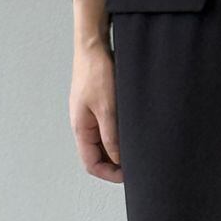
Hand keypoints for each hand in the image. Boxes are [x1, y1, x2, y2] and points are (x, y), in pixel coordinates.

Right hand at [68, 0, 121, 183]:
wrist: (93, 44)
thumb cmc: (97, 73)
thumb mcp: (108, 108)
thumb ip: (112, 137)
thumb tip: (119, 161)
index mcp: (81, 128)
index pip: (91, 164)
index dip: (110, 174)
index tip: (130, 175)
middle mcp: (83, 125)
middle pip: (97, 155)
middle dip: (116, 164)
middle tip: (138, 165)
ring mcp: (90, 115)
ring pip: (104, 142)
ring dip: (119, 149)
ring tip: (139, 149)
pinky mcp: (98, 105)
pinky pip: (107, 127)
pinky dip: (119, 134)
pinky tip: (134, 131)